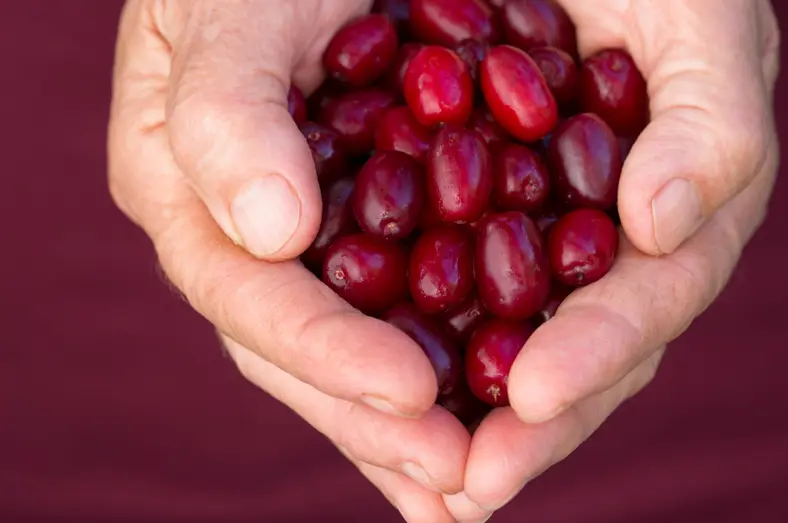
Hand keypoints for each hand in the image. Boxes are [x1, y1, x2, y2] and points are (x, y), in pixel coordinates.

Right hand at [106, 1, 475, 520]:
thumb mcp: (225, 10)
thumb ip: (226, 112)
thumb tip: (270, 234)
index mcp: (185, 191)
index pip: (249, 296)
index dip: (324, 354)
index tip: (409, 397)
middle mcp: (245, 237)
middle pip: (301, 354)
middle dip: (375, 422)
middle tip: (459, 479)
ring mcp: (307, 245)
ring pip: (353, 351)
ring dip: (409, 428)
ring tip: (474, 489)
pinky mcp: (368, 237)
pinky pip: (403, 315)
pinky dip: (443, 375)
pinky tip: (485, 428)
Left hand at [445, 0, 780, 518]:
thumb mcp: (703, 24)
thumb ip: (710, 124)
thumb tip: (657, 230)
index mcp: (679, 208)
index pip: (649, 301)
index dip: (598, 354)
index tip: (535, 401)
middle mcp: (610, 242)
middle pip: (576, 352)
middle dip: (529, 426)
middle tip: (469, 486)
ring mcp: (540, 236)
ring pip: (508, 342)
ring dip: (463, 416)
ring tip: (428, 485)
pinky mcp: (468, 217)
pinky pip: (442, 294)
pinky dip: (414, 352)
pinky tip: (380, 408)